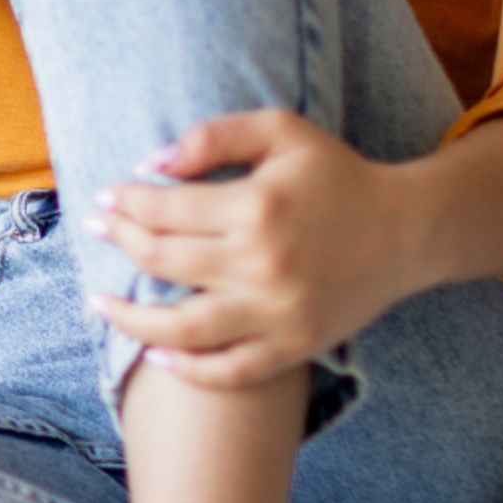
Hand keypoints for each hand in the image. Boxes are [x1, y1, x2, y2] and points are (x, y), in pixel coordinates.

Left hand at [85, 107, 405, 392]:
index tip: (104, 199)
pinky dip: (187, 370)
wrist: (406, 230)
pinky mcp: (293, 347)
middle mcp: (261, 264)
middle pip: (164, 262)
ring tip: (98, 304)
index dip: (126, 203)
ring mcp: (277, 313)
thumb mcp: (282, 130)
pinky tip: (156, 355)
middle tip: (95, 231)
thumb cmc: (337, 173)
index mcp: (257, 206)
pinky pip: (229, 372)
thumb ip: (216, 137)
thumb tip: (151, 164)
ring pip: (183, 329)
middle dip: (120, 243)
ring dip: (131, 319)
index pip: (166, 209)